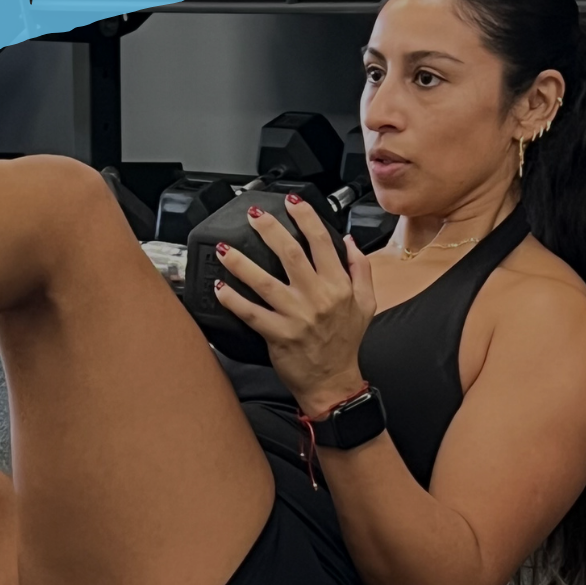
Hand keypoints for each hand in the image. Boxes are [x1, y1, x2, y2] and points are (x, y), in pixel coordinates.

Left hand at [214, 196, 376, 418]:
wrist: (333, 382)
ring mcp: (296, 317)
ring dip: (241, 263)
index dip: (306, 218)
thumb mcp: (366, 303)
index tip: (292, 202)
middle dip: (270, 230)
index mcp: (338, 286)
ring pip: (264, 282)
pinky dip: (233, 300)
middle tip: (253, 215)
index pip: (321, 243)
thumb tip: (348, 240)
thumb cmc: (346, 343)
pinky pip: (251, 314)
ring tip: (223, 248)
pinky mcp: (278, 335)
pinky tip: (219, 287)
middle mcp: (317, 298)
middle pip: (290, 254)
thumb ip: (360, 268)